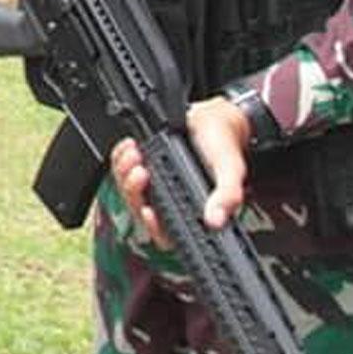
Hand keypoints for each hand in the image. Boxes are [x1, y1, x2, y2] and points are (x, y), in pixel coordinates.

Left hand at [110, 96, 250, 247]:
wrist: (213, 119)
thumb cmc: (224, 147)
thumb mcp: (231, 170)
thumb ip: (228, 195)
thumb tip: (215, 220)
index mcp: (192, 210)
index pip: (165, 234)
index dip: (153, 227)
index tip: (148, 210)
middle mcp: (170, 199)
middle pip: (139, 211)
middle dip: (133, 192)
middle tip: (141, 171)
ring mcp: (154, 183)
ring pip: (127, 190)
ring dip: (124, 173)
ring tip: (135, 154)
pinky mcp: (144, 165)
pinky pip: (121, 168)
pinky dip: (120, 157)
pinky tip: (130, 147)